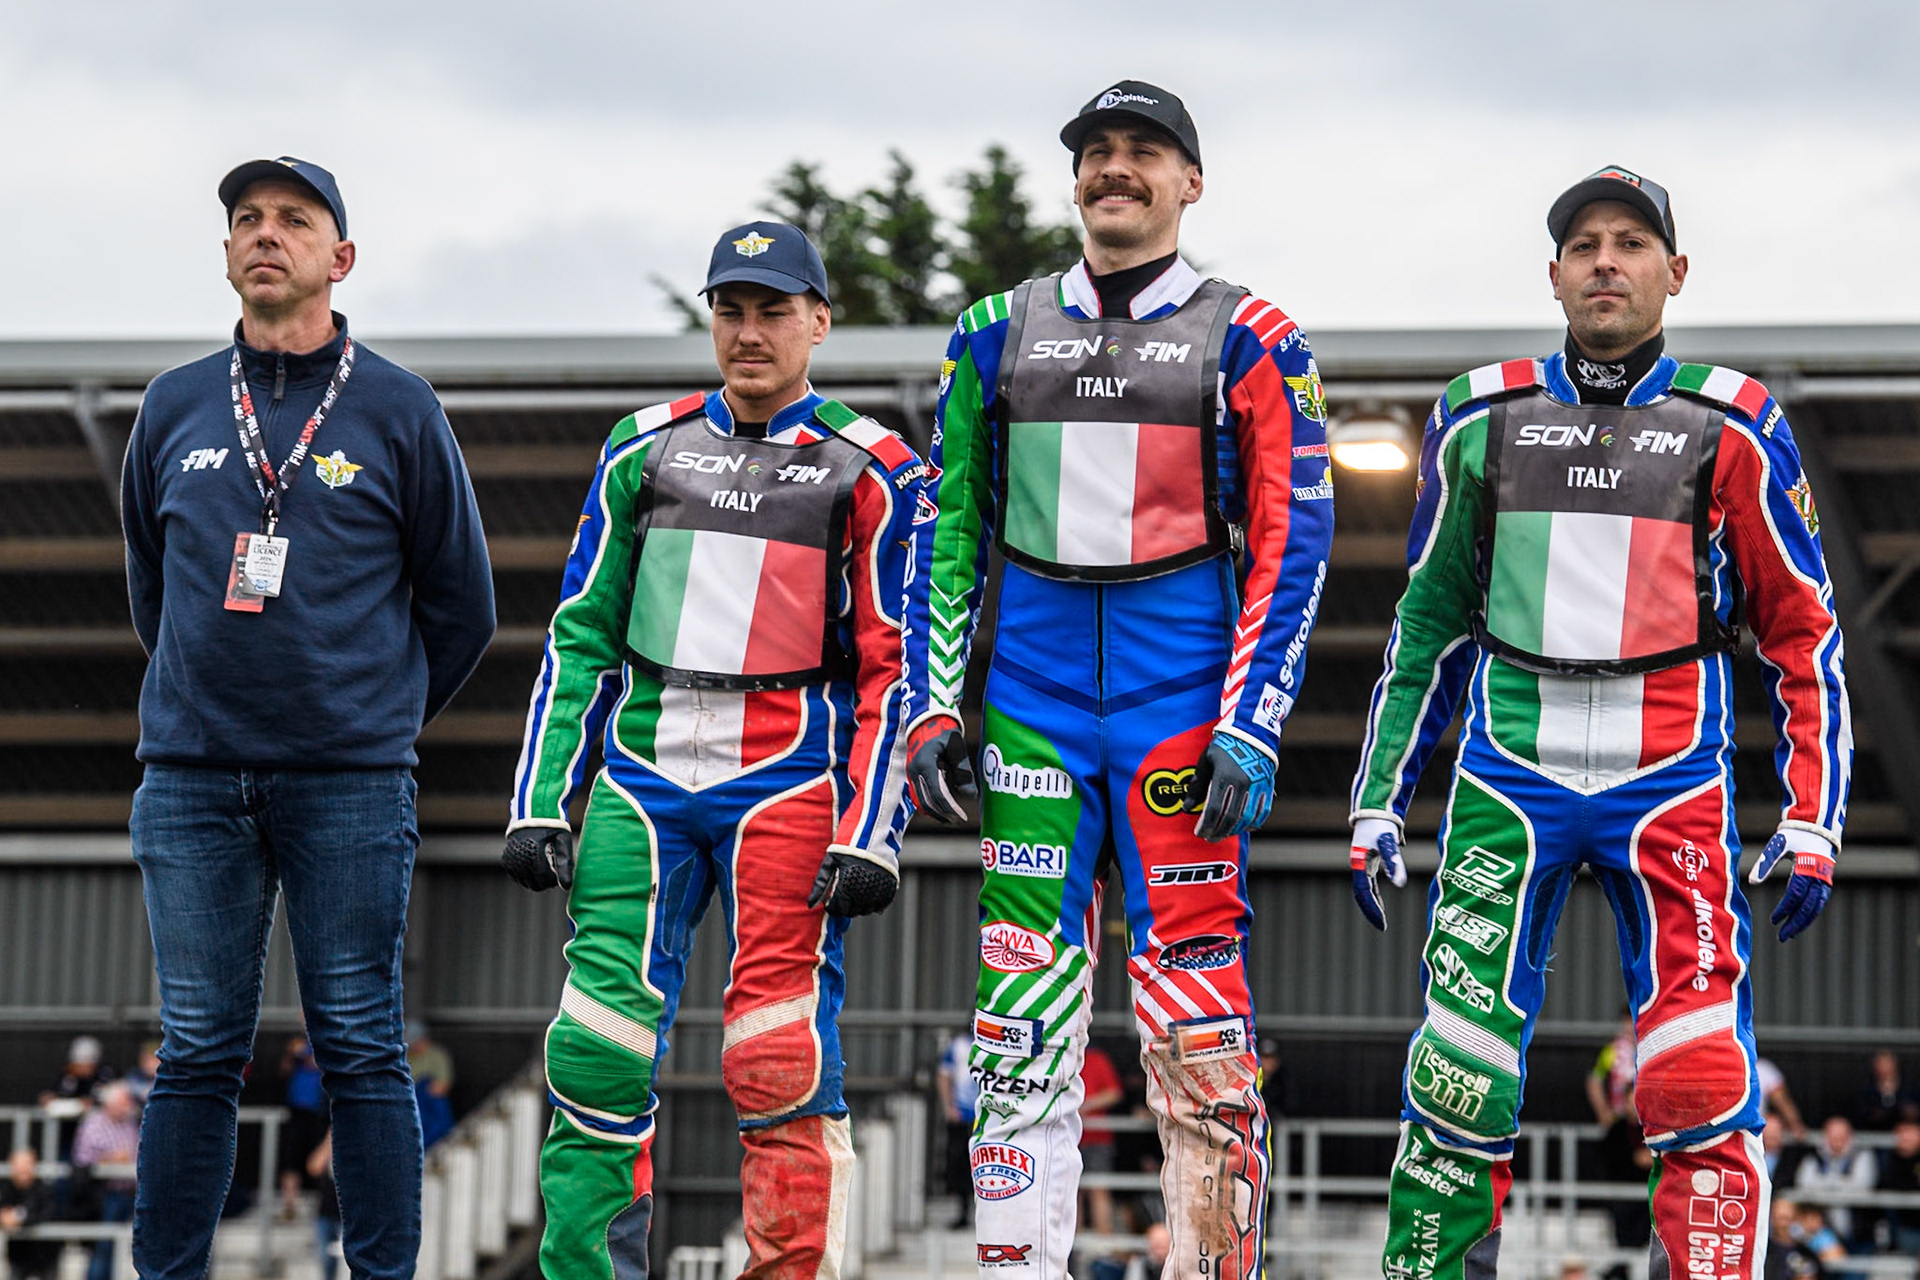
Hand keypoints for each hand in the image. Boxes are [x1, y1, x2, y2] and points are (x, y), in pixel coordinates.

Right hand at [501, 826, 574, 891]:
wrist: (533, 810)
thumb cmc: (552, 825)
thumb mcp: (562, 841)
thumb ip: (564, 865)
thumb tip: (567, 887)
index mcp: (534, 855)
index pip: (545, 881)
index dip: (555, 880)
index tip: (561, 871)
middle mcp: (519, 859)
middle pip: (534, 885)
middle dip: (546, 881)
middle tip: (553, 868)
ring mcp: (510, 860)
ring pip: (525, 882)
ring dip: (536, 878)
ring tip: (544, 863)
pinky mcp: (506, 859)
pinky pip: (516, 876)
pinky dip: (525, 874)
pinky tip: (533, 863)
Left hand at [807, 848, 898, 917]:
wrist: (872, 833)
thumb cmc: (848, 846)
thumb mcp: (830, 862)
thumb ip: (821, 884)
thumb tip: (811, 904)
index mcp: (847, 887)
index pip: (837, 910)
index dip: (832, 907)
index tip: (831, 901)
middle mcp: (863, 893)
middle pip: (852, 912)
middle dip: (845, 907)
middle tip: (843, 896)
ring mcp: (878, 891)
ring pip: (866, 910)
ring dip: (859, 906)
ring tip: (855, 892)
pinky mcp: (889, 888)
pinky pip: (880, 905)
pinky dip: (873, 903)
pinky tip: (867, 892)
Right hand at [907, 715, 975, 823]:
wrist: (926, 721)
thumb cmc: (944, 732)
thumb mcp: (957, 749)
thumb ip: (964, 772)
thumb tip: (971, 796)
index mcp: (925, 763)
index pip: (937, 793)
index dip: (950, 808)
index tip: (962, 817)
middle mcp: (915, 771)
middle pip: (927, 801)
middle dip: (943, 813)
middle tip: (959, 820)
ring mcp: (911, 774)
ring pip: (920, 801)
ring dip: (935, 812)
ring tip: (951, 818)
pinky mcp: (913, 776)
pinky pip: (919, 796)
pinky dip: (930, 805)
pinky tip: (943, 809)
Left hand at [1185, 732, 1275, 841]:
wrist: (1252, 732)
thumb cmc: (1224, 746)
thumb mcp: (1206, 761)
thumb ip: (1197, 785)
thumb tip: (1187, 808)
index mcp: (1224, 776)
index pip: (1213, 809)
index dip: (1206, 825)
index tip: (1199, 833)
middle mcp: (1242, 783)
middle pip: (1230, 817)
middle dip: (1218, 831)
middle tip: (1210, 838)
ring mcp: (1257, 786)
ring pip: (1246, 818)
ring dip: (1234, 830)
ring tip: (1224, 834)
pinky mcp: (1268, 787)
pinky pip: (1263, 811)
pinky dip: (1254, 822)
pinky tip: (1246, 828)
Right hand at [1350, 817, 1406, 931]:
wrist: (1375, 806)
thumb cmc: (1381, 824)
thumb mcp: (1389, 843)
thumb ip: (1394, 863)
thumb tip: (1400, 884)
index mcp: (1359, 862)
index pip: (1364, 892)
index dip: (1372, 908)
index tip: (1381, 923)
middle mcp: (1358, 864)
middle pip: (1362, 893)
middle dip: (1371, 909)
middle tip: (1381, 925)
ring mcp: (1362, 862)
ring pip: (1365, 888)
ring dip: (1372, 902)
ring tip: (1381, 918)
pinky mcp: (1369, 858)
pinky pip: (1369, 880)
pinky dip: (1374, 892)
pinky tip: (1381, 899)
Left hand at [1748, 828, 1834, 941]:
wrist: (1816, 827)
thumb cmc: (1793, 836)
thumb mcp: (1777, 847)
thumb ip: (1765, 864)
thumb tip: (1752, 882)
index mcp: (1807, 869)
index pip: (1795, 896)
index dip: (1784, 909)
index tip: (1773, 921)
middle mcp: (1819, 878)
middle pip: (1808, 907)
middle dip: (1796, 924)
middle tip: (1782, 937)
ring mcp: (1824, 881)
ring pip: (1816, 908)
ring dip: (1804, 922)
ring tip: (1790, 934)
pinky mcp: (1825, 882)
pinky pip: (1818, 903)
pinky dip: (1809, 914)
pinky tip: (1798, 921)